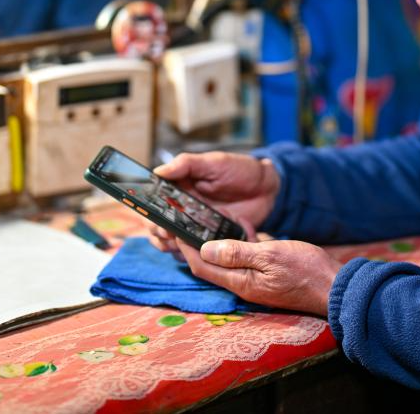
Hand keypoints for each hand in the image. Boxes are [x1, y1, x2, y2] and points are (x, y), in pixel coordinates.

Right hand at [149, 152, 279, 252]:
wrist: (270, 190)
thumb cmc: (241, 170)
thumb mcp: (214, 162)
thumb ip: (187, 164)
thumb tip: (158, 171)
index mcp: (180, 189)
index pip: (154, 202)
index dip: (150, 212)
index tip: (155, 218)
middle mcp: (184, 209)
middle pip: (159, 225)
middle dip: (158, 232)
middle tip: (168, 233)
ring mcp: (197, 226)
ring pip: (172, 242)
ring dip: (170, 246)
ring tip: (178, 245)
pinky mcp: (211, 239)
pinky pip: (194, 252)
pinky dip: (190, 256)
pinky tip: (194, 254)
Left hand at [176, 239, 342, 315]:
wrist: (336, 287)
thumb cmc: (306, 270)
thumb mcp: (271, 255)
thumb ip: (237, 252)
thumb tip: (204, 248)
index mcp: (241, 282)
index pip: (202, 266)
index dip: (186, 248)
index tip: (173, 229)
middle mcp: (244, 284)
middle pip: (211, 265)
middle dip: (196, 245)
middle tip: (186, 223)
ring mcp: (256, 281)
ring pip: (228, 260)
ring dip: (219, 242)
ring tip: (210, 220)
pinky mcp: (267, 276)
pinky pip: (246, 259)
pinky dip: (241, 242)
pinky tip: (245, 227)